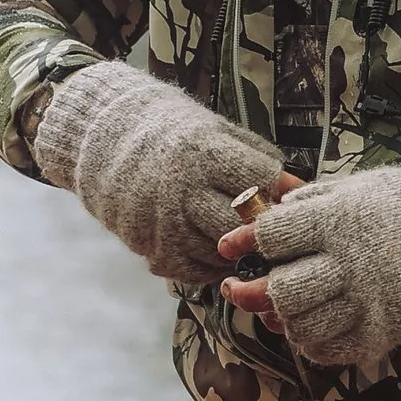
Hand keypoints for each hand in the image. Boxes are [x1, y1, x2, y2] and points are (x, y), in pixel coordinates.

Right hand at [33, 60, 286, 286]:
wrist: (102, 139)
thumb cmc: (170, 131)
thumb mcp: (213, 130)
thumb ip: (255, 158)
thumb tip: (298, 188)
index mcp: (203, 152)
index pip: (261, 180)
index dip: (281, 190)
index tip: (288, 195)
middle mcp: (183, 189)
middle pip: (243, 224)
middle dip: (262, 229)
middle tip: (273, 229)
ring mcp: (164, 221)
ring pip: (221, 252)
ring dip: (239, 250)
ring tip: (243, 238)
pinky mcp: (151, 245)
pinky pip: (195, 270)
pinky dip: (212, 266)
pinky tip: (215, 249)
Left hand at [217, 153, 400, 372]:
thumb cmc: (397, 205)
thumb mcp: (350, 189)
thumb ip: (299, 207)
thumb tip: (243, 232)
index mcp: (340, 220)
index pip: (272, 237)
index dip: (246, 241)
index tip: (235, 246)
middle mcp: (352, 264)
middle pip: (281, 290)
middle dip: (253, 290)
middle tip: (240, 288)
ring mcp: (369, 303)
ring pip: (300, 325)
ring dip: (281, 319)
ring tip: (280, 307)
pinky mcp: (381, 332)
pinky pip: (327, 349)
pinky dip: (308, 341)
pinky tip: (308, 324)